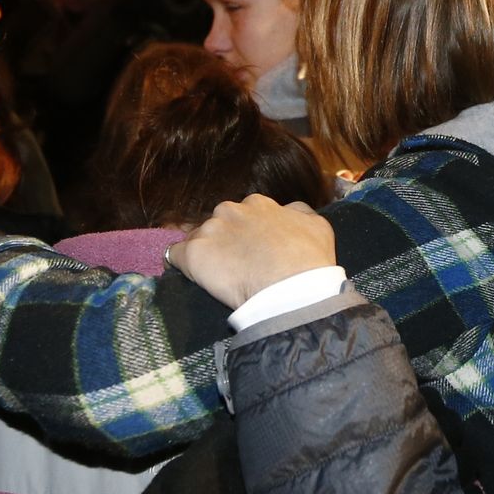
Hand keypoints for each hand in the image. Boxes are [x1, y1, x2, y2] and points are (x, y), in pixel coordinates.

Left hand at [167, 194, 336, 308]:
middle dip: (226, 239)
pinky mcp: (192, 255)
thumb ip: (298, 213)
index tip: (255, 248)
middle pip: (220, 223)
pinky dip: (183, 265)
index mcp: (258, 204)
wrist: (292, 289)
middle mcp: (230, 210)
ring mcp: (209, 231)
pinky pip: (175, 256)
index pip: (245, 213)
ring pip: (199, 238)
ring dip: (207, 253)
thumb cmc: (309, 260)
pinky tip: (194, 276)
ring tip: (219, 275)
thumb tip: (289, 211)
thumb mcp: (317, 225)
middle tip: (238, 263)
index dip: (248, 232)